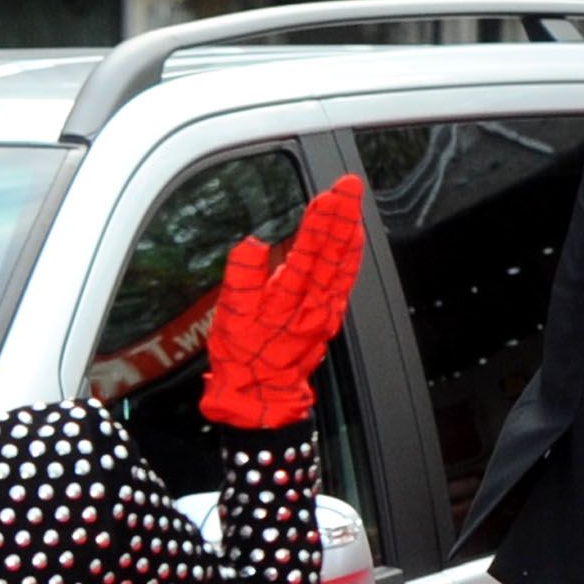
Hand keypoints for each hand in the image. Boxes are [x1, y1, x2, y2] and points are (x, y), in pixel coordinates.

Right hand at [199, 172, 367, 429]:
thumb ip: (242, 279)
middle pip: (332, 254)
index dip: (321, 223)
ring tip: (353, 203)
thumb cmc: (242, 359)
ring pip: (343, 265)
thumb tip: (252, 244)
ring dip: (349, 231)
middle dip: (342, 216)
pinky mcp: (327, 317)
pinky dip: (350, 256)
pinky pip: (345, 281)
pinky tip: (353, 238)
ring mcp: (324, 312)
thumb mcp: (230, 320)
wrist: (261, 398)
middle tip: (349, 185)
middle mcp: (313, 306)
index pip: (309, 253)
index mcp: (288, 302)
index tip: (330, 195)